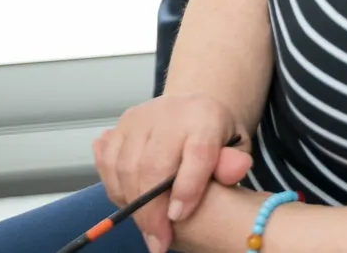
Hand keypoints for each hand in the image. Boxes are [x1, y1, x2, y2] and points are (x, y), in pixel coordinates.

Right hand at [94, 95, 252, 252]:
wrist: (192, 107)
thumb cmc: (215, 136)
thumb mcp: (237, 146)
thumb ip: (234, 163)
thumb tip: (235, 170)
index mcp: (204, 116)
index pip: (196, 153)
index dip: (187, 189)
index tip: (178, 219)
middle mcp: (169, 112)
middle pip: (153, 165)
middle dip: (153, 211)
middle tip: (159, 241)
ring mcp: (140, 117)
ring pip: (125, 166)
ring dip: (132, 205)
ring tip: (148, 230)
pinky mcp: (120, 125)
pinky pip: (109, 162)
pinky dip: (116, 189)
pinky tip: (131, 206)